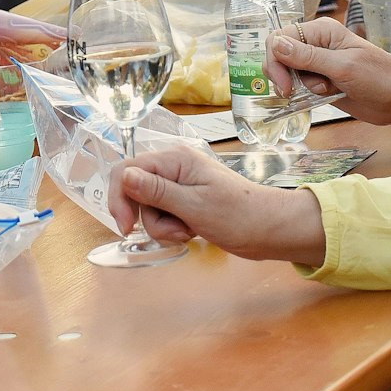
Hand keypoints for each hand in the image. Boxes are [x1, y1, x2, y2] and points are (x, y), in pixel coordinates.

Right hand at [111, 146, 325, 262]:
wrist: (270, 230)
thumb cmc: (238, 215)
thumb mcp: (194, 205)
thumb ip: (156, 191)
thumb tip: (124, 175)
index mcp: (174, 159)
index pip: (127, 169)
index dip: (120, 198)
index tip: (127, 227)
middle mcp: (173, 168)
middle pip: (136, 192)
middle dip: (150, 218)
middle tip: (175, 232)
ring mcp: (179, 185)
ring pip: (149, 209)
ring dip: (164, 227)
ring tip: (190, 231)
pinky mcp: (185, 201)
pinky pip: (163, 216)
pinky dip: (172, 229)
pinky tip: (192, 232)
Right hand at [266, 17, 390, 126]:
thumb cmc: (380, 77)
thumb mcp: (343, 67)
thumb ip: (308, 57)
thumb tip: (276, 45)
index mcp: (321, 32)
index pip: (280, 38)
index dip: (275, 60)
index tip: (285, 84)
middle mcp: (315, 44)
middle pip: (279, 55)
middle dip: (284, 76)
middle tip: (295, 93)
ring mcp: (317, 64)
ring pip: (287, 73)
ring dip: (298, 86)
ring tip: (324, 91)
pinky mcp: (320, 81)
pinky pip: (299, 85)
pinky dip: (302, 94)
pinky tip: (320, 97)